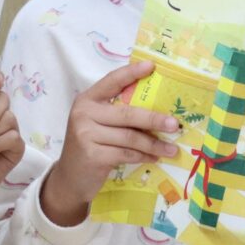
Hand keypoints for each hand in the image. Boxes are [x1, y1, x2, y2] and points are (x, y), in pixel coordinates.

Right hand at [39, 60, 181, 226]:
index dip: (132, 73)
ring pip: (130, 137)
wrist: (69, 179)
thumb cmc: (90, 146)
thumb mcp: (97, 124)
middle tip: (175, 124)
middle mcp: (84, 113)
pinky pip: (126, 153)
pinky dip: (143, 156)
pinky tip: (154, 158)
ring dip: (154, 144)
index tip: (152, 66)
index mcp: (87, 100)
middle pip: (127, 113)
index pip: (111, 81)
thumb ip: (116, 113)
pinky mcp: (93, 155)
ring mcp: (86, 134)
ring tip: (171, 149)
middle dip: (154, 119)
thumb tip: (157, 109)